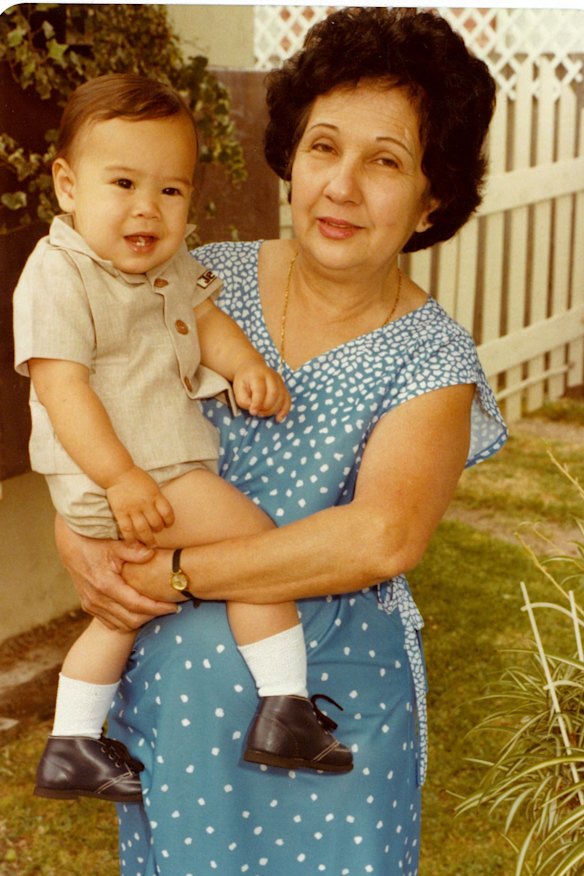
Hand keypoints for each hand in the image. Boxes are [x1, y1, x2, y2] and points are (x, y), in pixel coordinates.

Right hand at [54, 515, 176, 630]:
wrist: (69, 546)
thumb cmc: (94, 542)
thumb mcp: (114, 544)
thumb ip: (134, 550)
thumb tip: (152, 553)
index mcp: (105, 585)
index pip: (137, 605)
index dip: (157, 608)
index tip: (173, 607)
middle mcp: (97, 599)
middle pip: (131, 619)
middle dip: (152, 616)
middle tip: (169, 608)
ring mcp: (91, 605)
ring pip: (121, 624)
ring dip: (140, 620)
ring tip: (156, 609)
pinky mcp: (89, 606)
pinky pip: (111, 622)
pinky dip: (126, 620)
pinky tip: (139, 611)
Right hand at [106, 466, 174, 545]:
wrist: (118, 473)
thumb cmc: (136, 478)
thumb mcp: (152, 486)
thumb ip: (157, 498)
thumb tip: (162, 512)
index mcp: (155, 496)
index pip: (167, 512)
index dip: (170, 521)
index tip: (168, 524)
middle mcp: (145, 504)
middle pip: (156, 523)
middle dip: (158, 530)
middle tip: (157, 532)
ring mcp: (132, 509)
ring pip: (142, 529)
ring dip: (147, 539)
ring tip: (150, 544)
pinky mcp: (120, 513)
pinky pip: (126, 529)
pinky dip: (131, 538)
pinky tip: (134, 543)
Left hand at [233, 360, 290, 421]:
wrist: (252, 368)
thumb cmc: (244, 380)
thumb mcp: (237, 389)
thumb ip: (243, 400)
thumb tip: (254, 410)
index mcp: (257, 374)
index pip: (260, 390)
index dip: (257, 403)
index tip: (253, 412)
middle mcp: (271, 375)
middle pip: (274, 394)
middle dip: (266, 408)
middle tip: (258, 413)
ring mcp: (279, 380)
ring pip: (282, 398)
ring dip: (273, 410)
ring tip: (263, 414)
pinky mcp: (284, 386)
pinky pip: (288, 399)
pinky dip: (284, 410)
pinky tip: (278, 419)